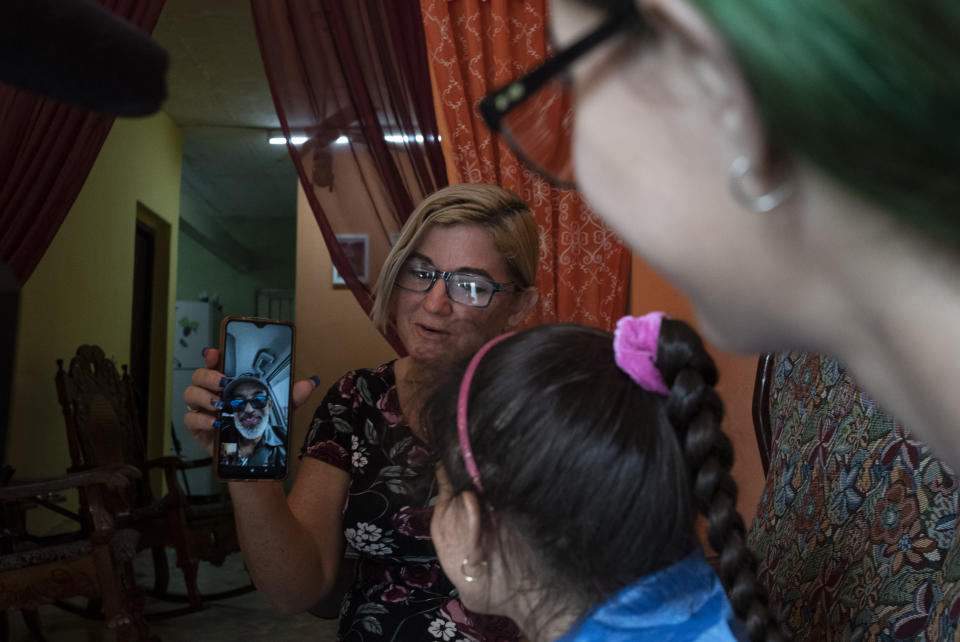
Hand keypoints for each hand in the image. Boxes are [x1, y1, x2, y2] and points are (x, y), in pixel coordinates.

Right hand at [182, 348, 320, 456]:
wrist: (254, 457)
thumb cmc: (261, 428)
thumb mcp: (280, 410)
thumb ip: (293, 396)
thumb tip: (309, 383)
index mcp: (230, 384)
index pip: (215, 363)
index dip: (213, 355)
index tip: (215, 353)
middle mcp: (214, 394)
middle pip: (198, 375)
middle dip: (207, 375)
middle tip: (222, 382)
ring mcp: (204, 410)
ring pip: (190, 394)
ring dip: (203, 396)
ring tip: (220, 404)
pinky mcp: (198, 429)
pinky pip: (190, 418)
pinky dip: (201, 418)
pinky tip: (215, 422)